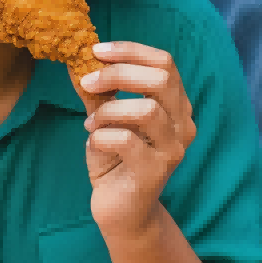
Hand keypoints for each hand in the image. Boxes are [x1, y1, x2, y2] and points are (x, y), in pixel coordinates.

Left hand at [73, 42, 196, 240]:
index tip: (97, 51)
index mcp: (177, 103)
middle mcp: (183, 123)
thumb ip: (100, 93)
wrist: (121, 212)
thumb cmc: (115, 160)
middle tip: (87, 81)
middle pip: (160, 80)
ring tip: (91, 121)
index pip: (165, 62)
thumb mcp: (107, 119)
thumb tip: (78, 61)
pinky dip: (102, 136)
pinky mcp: (156, 173)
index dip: (131, 51)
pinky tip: (93, 141)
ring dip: (109, 110)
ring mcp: (174, 149)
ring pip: (146, 111)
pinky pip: (127, 142)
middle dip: (118, 74)